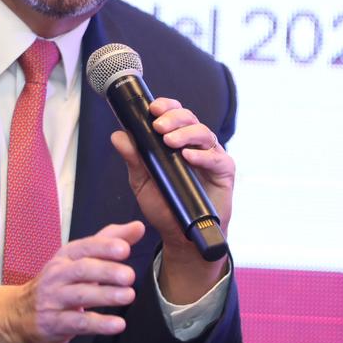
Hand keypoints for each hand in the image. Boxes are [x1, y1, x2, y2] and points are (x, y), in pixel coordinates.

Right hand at [4, 221, 143, 342]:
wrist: (17, 315)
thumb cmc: (58, 284)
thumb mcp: (79, 260)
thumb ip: (109, 242)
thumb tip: (138, 227)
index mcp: (66, 256)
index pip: (86, 247)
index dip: (104, 247)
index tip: (125, 249)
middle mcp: (58, 274)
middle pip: (82, 269)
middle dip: (106, 270)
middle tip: (129, 275)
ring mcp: (54, 299)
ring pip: (80, 295)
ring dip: (105, 295)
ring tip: (128, 295)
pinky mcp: (54, 323)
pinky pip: (78, 323)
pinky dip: (99, 324)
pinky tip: (118, 324)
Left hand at [110, 98, 233, 302]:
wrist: (182, 235)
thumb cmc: (165, 205)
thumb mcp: (142, 182)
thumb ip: (133, 159)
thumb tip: (118, 136)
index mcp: (177, 140)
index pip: (174, 114)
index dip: (166, 107)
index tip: (153, 109)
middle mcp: (195, 144)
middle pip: (189, 118)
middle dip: (173, 118)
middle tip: (158, 126)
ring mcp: (211, 156)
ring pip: (204, 133)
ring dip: (186, 134)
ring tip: (170, 142)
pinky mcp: (224, 171)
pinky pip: (216, 158)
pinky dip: (202, 156)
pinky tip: (189, 157)